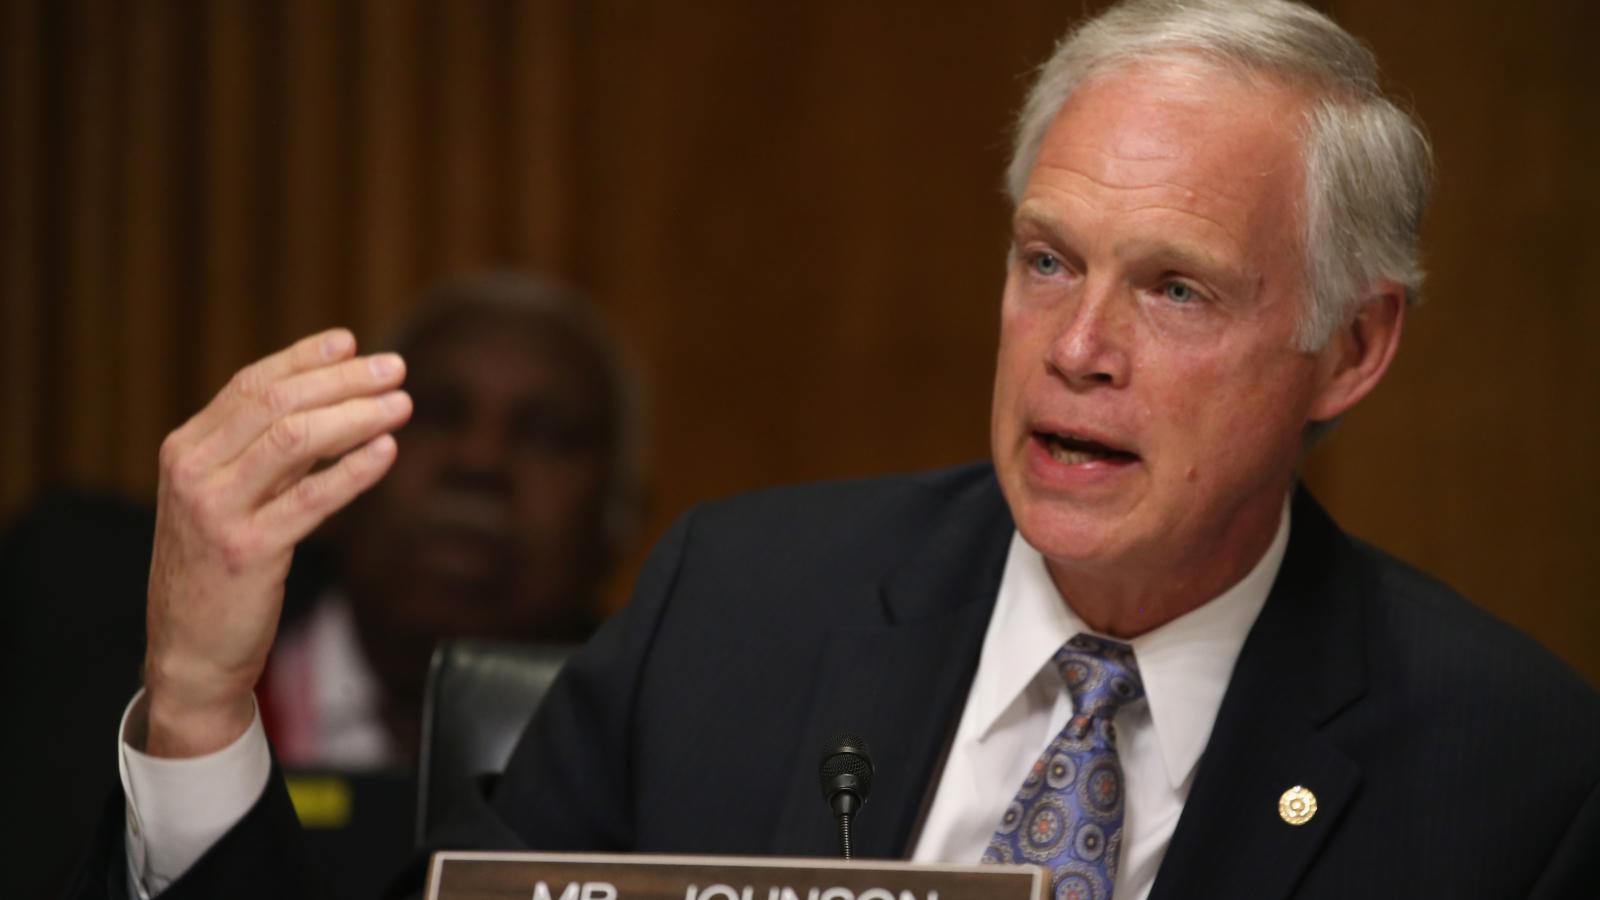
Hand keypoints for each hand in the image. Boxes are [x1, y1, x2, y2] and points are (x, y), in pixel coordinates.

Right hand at [137, 329, 410, 757]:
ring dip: (356, 415)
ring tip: (401, 405)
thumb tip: (330, 401)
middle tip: (395, 368)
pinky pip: (310, 499)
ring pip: (294, 440)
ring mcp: (215, 511)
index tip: (352, 341)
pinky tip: (387, 453)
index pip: (251, 384)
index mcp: (186, 449)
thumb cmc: (217, 568)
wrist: (189, 649)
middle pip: (277, 403)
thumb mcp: (224, 498)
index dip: (305, 357)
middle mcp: (193, 471)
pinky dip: (353, 471)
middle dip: (343, 380)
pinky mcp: (247, 551)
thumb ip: (262, 452)